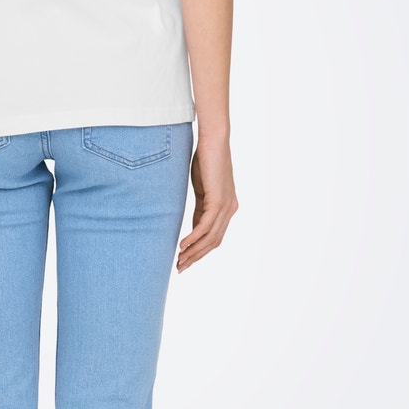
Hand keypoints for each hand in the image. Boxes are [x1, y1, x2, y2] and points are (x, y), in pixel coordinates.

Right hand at [177, 136, 238, 271]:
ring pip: (210, 238)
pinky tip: (182, 246)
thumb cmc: (205, 159)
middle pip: (213, 242)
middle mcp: (230, 209)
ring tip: (179, 260)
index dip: (199, 251)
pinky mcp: (218, 200)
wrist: (213, 140)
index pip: (214, 237)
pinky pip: (205, 226)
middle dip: (196, 257)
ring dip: (193, 251)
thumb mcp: (201, 189)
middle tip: (180, 267)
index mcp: (227, 208)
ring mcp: (226, 206)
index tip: (184, 260)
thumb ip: (199, 208)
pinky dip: (194, 238)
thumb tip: (192, 228)